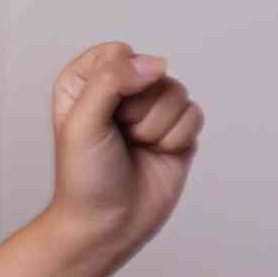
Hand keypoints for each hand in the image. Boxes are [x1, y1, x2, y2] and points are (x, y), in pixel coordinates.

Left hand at [41, 42, 200, 259]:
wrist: (108, 224)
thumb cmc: (85, 177)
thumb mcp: (82, 122)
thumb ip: (111, 82)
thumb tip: (155, 63)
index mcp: (86, 82)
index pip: (117, 53)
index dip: (117, 81)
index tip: (103, 113)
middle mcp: (121, 92)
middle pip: (152, 70)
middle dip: (139, 109)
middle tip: (120, 137)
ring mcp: (152, 111)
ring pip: (177, 91)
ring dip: (158, 126)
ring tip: (138, 147)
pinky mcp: (178, 131)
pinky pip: (195, 114)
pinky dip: (177, 138)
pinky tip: (159, 155)